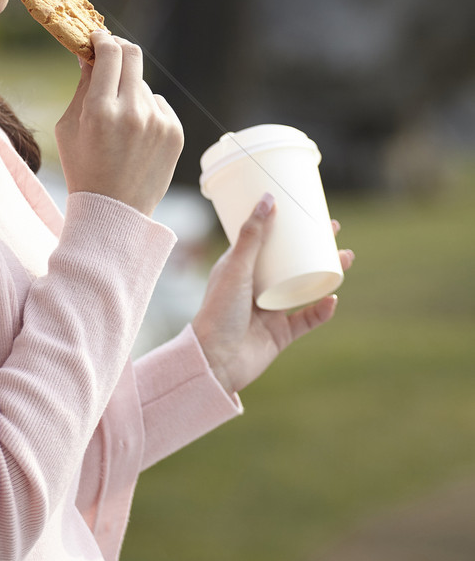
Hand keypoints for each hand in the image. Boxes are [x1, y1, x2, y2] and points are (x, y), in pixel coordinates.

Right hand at [55, 32, 183, 217]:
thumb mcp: (68, 127)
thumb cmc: (83, 168)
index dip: (101, 39)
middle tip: (108, 55)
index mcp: (100, 111)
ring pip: (142, 84)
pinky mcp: (175, 132)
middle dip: (118, 49)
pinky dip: (146, 109)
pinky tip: (135, 135)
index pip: (109, 52)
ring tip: (118, 121)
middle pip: (132, 54)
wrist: (114, 211)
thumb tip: (90, 52)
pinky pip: (159, 104)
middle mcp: (133, 112)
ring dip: (129, 89)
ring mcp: (158, 122)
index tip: (95, 39)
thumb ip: (81, 86)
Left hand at [191, 194, 354, 395]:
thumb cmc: (218, 311)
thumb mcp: (236, 267)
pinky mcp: (281, 334)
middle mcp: (257, 286)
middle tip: (333, 230)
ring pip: (304, 287)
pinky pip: (307, 319)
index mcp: (241, 268)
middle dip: (313, 246)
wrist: (216, 362)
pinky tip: (333, 299)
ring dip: (325, 273)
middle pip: (290, 261)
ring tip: (345, 259)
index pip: (266, 240)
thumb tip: (268, 198)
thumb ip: (252, 236)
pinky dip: (321, 310)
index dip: (285, 225)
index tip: (304, 209)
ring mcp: (270, 310)